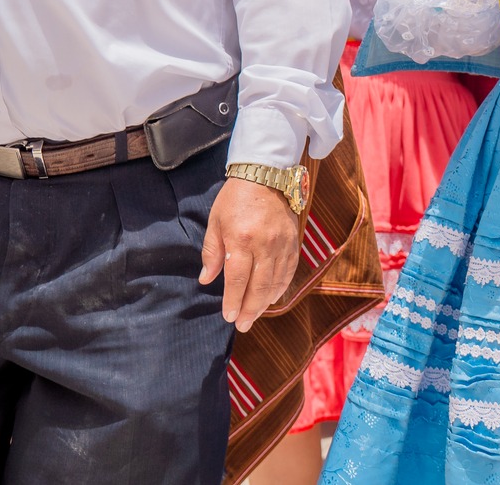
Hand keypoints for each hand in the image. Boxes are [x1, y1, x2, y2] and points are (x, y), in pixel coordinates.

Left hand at [199, 176, 300, 332]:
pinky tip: (272, 297)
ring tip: (255, 315)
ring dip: (265, 302)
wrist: (265, 174)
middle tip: (243, 325)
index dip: (233, 301)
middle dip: (250, 309)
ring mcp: (282, 243)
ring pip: (276, 281)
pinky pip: (289, 270)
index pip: (238, 279)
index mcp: (241, 239)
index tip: (229, 317)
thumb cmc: (235, 198)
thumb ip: (211, 252)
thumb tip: (206, 279)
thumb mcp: (215, 222)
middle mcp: (264, 244)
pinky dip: (281, 286)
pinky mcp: (293, 240)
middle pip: (259, 286)